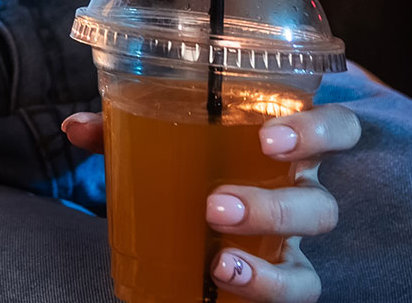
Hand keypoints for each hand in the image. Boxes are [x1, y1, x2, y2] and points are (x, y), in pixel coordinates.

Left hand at [62, 103, 358, 302]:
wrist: (197, 224)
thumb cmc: (192, 165)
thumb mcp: (159, 144)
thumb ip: (122, 131)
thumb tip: (75, 126)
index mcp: (284, 148)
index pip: (336, 130)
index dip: (318, 131)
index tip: (270, 138)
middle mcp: (301, 196)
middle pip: (319, 206)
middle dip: (273, 209)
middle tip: (218, 207)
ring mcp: (294, 247)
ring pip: (309, 265)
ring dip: (266, 269)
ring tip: (220, 262)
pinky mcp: (282, 282)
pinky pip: (294, 294)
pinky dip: (262, 289)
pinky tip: (225, 282)